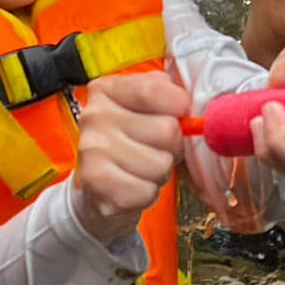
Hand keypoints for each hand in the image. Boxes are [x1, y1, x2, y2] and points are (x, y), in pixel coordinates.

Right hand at [73, 71, 188, 242]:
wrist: (97, 187)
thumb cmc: (130, 143)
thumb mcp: (145, 108)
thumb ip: (167, 94)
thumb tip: (192, 108)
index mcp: (107, 90)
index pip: (153, 90)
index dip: (178, 106)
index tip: (178, 114)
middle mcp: (95, 116)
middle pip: (166, 130)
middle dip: (172, 147)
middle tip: (155, 150)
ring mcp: (92, 150)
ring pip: (160, 164)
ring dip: (159, 172)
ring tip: (142, 169)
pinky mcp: (97, 184)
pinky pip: (147, 191)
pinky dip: (147, 194)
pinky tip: (132, 185)